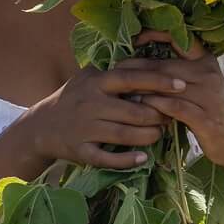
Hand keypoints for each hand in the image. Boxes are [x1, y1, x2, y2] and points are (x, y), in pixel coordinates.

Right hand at [24, 60, 180, 169]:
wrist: (41, 126)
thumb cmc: (74, 98)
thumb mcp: (89, 78)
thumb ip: (116, 74)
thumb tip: (151, 63)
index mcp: (96, 82)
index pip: (131, 78)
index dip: (158, 81)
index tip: (181, 85)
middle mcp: (90, 103)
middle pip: (134, 112)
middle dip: (158, 116)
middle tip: (170, 117)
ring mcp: (84, 128)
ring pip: (125, 135)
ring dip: (148, 136)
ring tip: (159, 134)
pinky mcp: (80, 150)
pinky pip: (108, 158)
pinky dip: (127, 160)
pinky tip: (142, 158)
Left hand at [126, 31, 223, 171]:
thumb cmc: (213, 112)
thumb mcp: (202, 87)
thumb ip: (179, 74)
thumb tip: (142, 66)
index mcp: (206, 62)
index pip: (180, 38)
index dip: (155, 34)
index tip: (133, 38)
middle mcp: (208, 74)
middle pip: (165, 66)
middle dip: (136, 68)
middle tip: (114, 71)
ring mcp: (209, 96)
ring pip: (166, 86)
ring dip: (141, 89)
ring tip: (120, 92)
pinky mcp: (206, 118)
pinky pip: (174, 107)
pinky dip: (155, 106)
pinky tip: (140, 109)